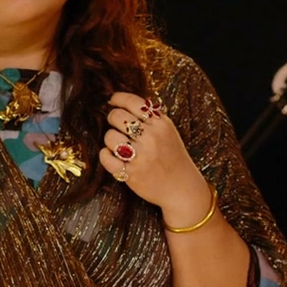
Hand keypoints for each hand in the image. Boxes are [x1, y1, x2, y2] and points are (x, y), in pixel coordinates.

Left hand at [99, 92, 206, 215]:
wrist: (181, 188)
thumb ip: (152, 116)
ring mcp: (140, 156)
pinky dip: (105, 155)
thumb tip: (125, 101)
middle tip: (117, 125)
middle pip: (117, 117)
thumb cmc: (173, 157)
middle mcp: (151, 138)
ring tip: (119, 144)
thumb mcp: (169, 132)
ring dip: (110, 139)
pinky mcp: (130, 174)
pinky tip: (111, 156)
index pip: (133, 102)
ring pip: (109, 136)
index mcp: (161, 125)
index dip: (118, 99)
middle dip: (113, 118)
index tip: (113, 101)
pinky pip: (106, 157)